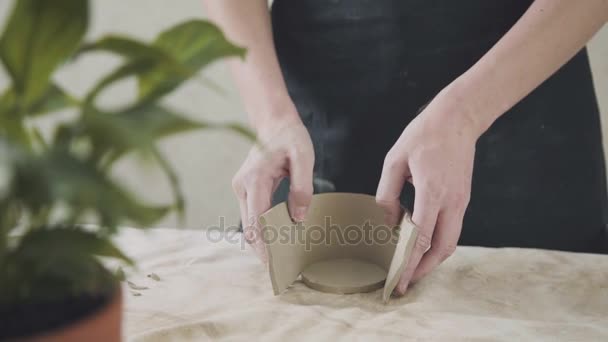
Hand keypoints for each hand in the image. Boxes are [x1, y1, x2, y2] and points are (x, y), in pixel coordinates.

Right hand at [232, 106, 314, 261]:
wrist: (275, 122)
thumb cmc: (290, 138)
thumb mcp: (304, 158)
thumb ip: (302, 187)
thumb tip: (298, 217)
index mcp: (255, 179)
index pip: (256, 220)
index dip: (264, 244)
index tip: (273, 263)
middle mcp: (242, 186)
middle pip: (249, 226)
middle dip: (262, 248)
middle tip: (280, 267)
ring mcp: (241, 188)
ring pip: (249, 223)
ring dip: (262, 240)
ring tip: (281, 256)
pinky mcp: (245, 189)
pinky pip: (252, 215)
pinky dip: (262, 229)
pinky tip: (277, 238)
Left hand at [376, 90, 480, 294]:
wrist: (458, 119)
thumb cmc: (423, 135)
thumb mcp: (395, 160)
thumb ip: (387, 193)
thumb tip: (388, 221)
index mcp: (432, 191)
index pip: (421, 237)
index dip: (408, 262)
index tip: (397, 280)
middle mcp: (451, 201)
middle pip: (442, 248)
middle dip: (423, 270)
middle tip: (404, 283)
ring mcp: (461, 201)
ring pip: (450, 241)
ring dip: (432, 259)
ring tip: (412, 269)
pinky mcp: (463, 198)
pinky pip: (452, 228)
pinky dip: (438, 243)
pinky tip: (421, 245)